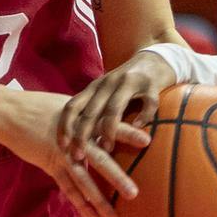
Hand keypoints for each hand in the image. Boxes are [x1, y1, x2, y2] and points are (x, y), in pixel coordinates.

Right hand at [0, 91, 147, 216]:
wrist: (9, 113)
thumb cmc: (40, 107)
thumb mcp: (68, 106)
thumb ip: (89, 117)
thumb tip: (109, 121)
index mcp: (83, 120)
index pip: (109, 126)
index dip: (128, 133)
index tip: (148, 142)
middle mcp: (75, 139)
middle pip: (99, 159)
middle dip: (117, 178)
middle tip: (134, 193)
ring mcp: (62, 153)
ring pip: (83, 180)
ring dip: (99, 200)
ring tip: (114, 216)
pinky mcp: (50, 164)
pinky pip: (67, 188)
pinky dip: (79, 203)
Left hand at [59, 50, 176, 154]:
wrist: (155, 59)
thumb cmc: (126, 84)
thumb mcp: (105, 92)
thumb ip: (94, 110)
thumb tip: (79, 142)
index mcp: (95, 86)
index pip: (72, 106)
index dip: (64, 126)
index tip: (62, 146)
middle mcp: (108, 83)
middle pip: (89, 112)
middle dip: (81, 136)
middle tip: (78, 157)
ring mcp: (129, 82)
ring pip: (113, 109)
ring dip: (108, 131)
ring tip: (107, 149)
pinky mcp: (151, 84)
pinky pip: (147, 104)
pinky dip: (142, 118)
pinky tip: (139, 128)